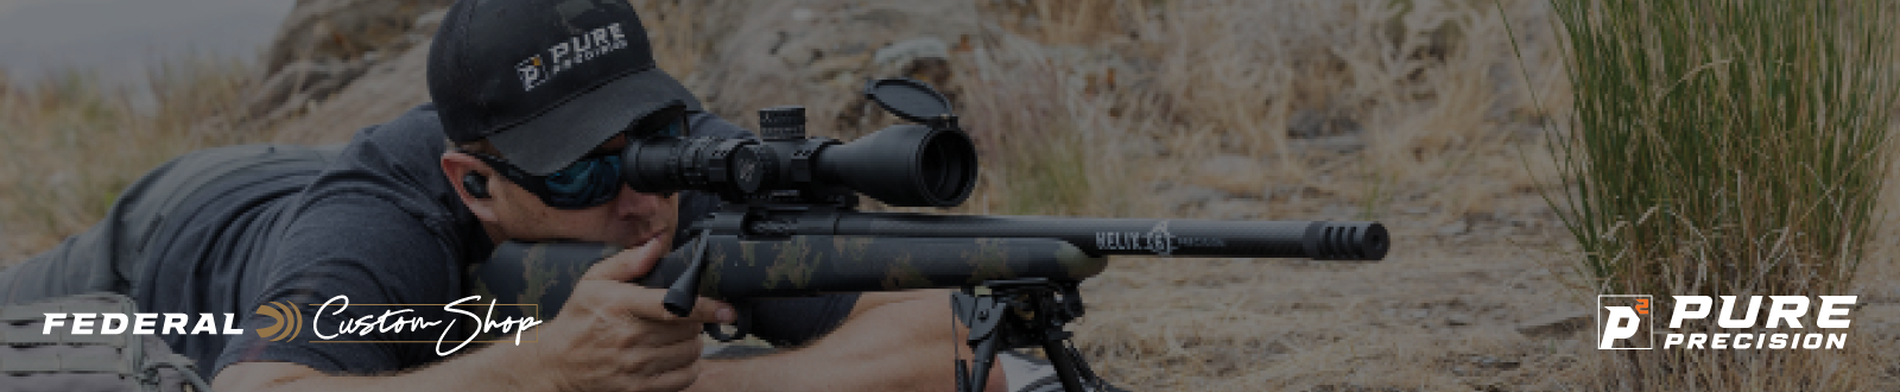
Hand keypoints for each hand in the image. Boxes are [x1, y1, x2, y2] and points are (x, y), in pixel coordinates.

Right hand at [526, 237, 733, 391]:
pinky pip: (683, 378)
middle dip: (695, 321)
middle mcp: (629, 337)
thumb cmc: (578, 320)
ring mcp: (634, 366)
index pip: (673, 307)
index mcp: (620, 306)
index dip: (706, 307)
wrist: (555, 364)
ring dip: (692, 343)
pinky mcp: (638, 389)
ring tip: (678, 336)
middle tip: (684, 317)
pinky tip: (676, 358)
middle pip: (688, 330)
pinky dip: (688, 367)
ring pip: (689, 353)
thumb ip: (627, 262)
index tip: (726, 308)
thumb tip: (656, 244)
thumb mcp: (593, 282)